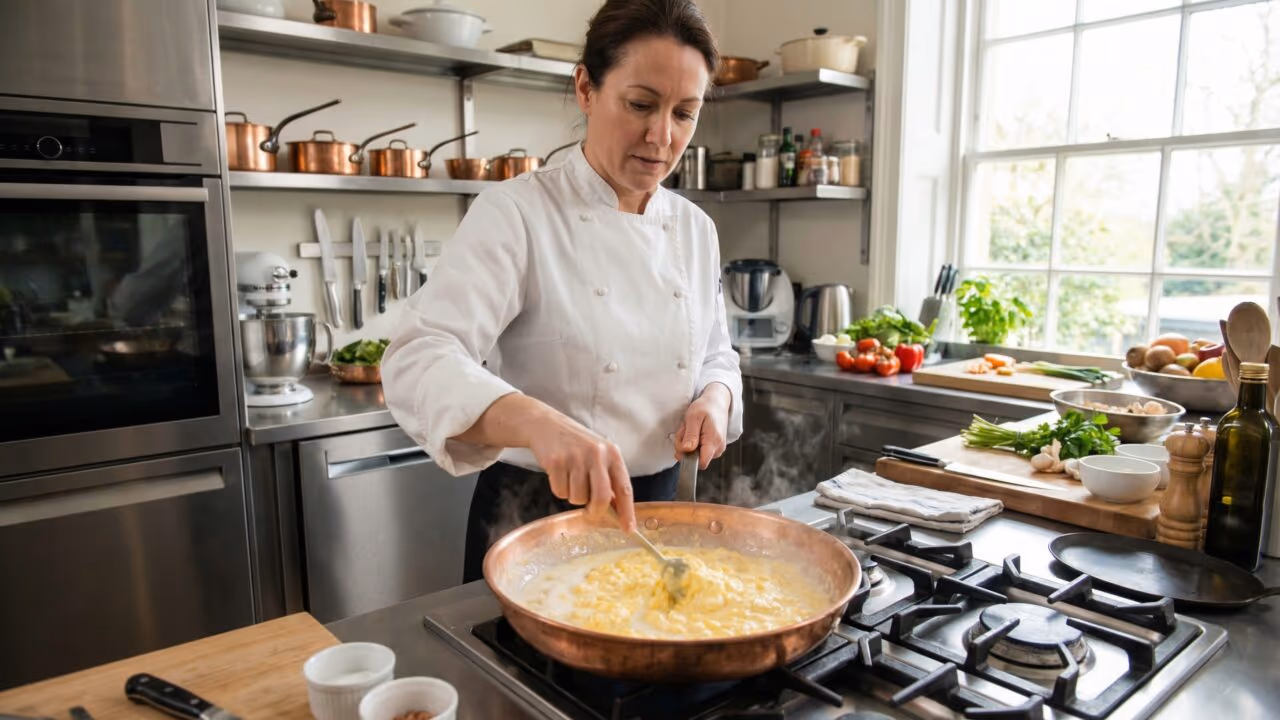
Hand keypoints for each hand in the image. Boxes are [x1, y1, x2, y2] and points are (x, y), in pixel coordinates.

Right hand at [527, 411, 635, 530]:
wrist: (547, 425)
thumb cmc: (576, 445)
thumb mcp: (598, 455)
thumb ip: (608, 479)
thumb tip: (617, 509)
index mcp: (612, 453)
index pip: (624, 488)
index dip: (627, 512)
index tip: (629, 529)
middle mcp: (597, 454)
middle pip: (601, 498)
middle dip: (595, 511)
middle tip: (590, 512)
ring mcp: (576, 457)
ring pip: (578, 498)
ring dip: (573, 496)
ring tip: (570, 477)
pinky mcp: (556, 462)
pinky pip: (560, 492)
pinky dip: (559, 489)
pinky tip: (559, 473)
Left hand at [674, 382, 731, 469]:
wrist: (717, 403)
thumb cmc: (705, 407)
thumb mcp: (693, 417)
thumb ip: (690, 435)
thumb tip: (687, 450)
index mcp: (713, 440)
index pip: (701, 463)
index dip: (688, 458)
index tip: (682, 445)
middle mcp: (718, 448)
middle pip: (695, 459)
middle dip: (685, 447)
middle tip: (685, 430)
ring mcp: (717, 449)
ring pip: (696, 455)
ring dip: (688, 444)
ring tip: (691, 429)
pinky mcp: (714, 448)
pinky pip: (699, 451)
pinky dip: (693, 443)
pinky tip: (694, 432)